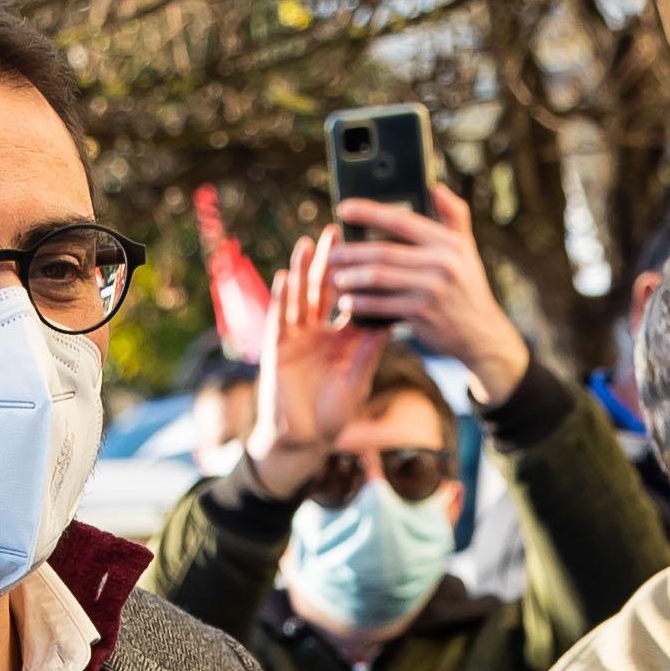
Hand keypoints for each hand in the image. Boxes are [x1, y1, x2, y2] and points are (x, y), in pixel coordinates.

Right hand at [244, 232, 380, 497]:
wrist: (305, 439)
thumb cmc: (333, 412)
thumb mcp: (358, 378)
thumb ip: (371, 350)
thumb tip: (393, 318)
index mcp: (342, 336)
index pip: (352, 297)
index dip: (360, 275)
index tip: (370, 248)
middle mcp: (318, 330)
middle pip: (325, 288)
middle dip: (332, 261)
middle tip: (340, 230)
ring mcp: (295, 336)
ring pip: (300, 296)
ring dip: (304, 270)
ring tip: (311, 243)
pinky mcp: (277, 349)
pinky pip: (279, 319)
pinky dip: (282, 298)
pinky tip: (285, 276)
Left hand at [322, 194, 531, 403]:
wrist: (480, 333)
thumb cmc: (466, 286)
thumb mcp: (466, 249)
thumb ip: (453, 215)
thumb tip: (434, 186)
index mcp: (448, 242)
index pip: (402, 220)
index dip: (370, 212)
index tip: (344, 208)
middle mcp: (442, 263)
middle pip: (384, 251)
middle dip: (352, 252)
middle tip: (332, 254)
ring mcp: (432, 289)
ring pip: (378, 278)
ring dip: (351, 278)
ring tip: (334, 278)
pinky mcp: (422, 314)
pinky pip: (381, 305)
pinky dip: (361, 304)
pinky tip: (347, 302)